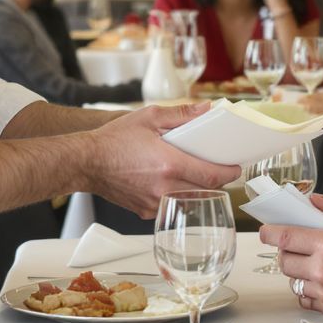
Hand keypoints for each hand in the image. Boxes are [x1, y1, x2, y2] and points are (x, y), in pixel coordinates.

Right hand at [88, 104, 240, 216]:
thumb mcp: (149, 117)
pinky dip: (176, 194)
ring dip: (196, 188)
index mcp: (169, 164)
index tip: (236, 167)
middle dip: (216, 180)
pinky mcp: (145, 211)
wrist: (85, 162)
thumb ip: (181, 115)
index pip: (212, 176)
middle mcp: (165, 187)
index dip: (229, 173)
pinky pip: (170, 205)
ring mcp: (154, 202)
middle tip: (218, 167)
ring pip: (189, 200)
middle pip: (204, 190)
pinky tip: (169, 180)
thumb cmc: (114, 140)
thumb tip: (206, 111)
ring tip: (194, 172)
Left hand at [259, 192, 322, 322]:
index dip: (270, 233)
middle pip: (284, 261)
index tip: (265, 231)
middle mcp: (322, 271)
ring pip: (294, 282)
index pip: (285, 238)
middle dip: (285, 252)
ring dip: (297, 271)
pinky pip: (306, 300)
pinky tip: (321, 282)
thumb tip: (316, 200)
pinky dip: (308, 291)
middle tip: (296, 246)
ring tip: (311, 263)